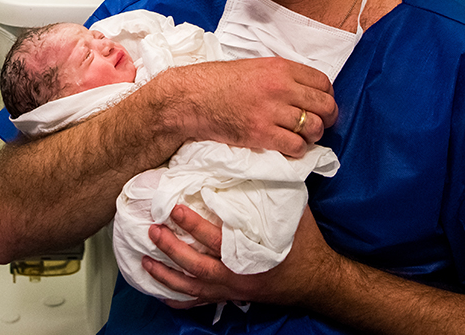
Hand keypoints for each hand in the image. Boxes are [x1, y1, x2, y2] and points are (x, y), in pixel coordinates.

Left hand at [142, 204, 335, 308]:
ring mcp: (231, 291)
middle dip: (171, 249)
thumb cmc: (304, 243)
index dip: (192, 224)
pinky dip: (179, 300)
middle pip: (196, 265)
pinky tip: (161, 293)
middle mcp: (237, 276)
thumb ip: (270, 192)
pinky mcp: (230, 298)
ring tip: (146, 260)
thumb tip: (256, 161)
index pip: (214, 239)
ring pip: (192, 287)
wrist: (318, 280)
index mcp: (250, 253)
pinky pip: (199, 302)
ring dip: (167, 275)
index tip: (174, 209)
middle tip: (152, 230)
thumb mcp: (293, 213)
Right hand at [150, 57, 337, 157]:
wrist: (192, 98)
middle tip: (318, 124)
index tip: (321, 105)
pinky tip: (289, 146)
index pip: (322, 82)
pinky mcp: (261, 134)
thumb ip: (281, 75)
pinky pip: (296, 146)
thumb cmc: (219, 82)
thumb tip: (305, 91)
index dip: (327, 96)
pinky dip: (298, 150)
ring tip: (302, 136)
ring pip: (314, 128)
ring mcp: (271, 112)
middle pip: (324, 106)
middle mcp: (280, 88)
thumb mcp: (254, 67)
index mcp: (280, 68)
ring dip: (313, 136)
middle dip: (327, 118)